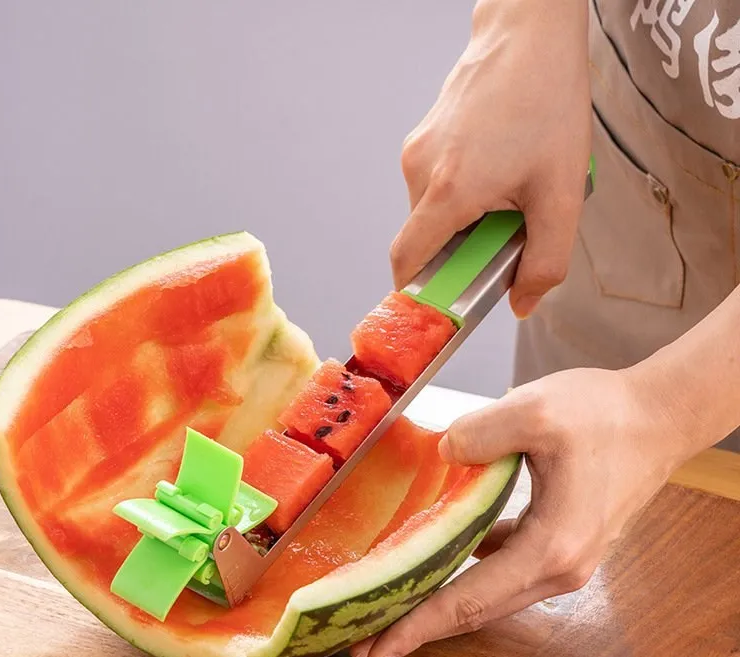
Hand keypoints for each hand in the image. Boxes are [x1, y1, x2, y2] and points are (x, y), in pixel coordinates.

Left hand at [349, 367, 689, 656]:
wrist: (658, 417)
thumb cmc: (605, 415)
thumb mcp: (535, 412)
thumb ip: (478, 433)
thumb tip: (442, 454)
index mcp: (551, 549)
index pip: (469, 601)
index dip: (417, 627)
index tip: (374, 651)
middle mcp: (558, 569)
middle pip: (475, 610)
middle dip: (418, 627)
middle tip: (364, 643)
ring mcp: (563, 561)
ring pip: (487, 593)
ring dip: (440, 601)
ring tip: (391, 605)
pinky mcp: (560, 544)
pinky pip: (503, 567)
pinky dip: (466, 569)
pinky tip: (436, 554)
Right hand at [391, 0, 591, 318]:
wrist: (530, 32)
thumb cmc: (547, 99)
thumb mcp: (563, 193)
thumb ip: (546, 260)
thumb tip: (523, 302)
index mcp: (449, 191)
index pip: (407, 263)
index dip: (416, 294)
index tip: (435, 311)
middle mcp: (421, 171)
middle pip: (423, 240)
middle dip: (457, 253)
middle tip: (501, 239)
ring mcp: (417, 150)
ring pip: (430, 212)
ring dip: (462, 221)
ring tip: (508, 195)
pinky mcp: (423, 137)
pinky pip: (434, 185)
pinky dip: (461, 195)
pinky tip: (499, 171)